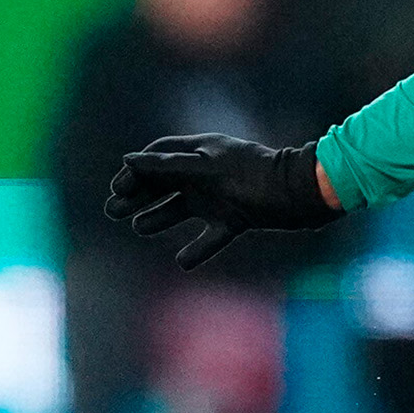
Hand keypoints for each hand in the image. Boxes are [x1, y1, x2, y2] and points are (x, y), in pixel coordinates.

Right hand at [106, 134, 341, 269]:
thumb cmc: (254, 175)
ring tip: (138, 227)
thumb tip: (128, 161)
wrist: (301, 194)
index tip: (118, 188)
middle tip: (112, 212)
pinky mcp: (238, 219)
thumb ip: (167, 166)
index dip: (137, 170)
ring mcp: (223, 196)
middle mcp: (209, 173)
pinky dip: (198, 249)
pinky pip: (212, 235)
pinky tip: (182, 261)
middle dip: (140, 196)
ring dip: (160, 216)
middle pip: (166, 183)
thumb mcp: (206, 168)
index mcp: (202, 151)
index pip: (160, 155)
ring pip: (184, 207)